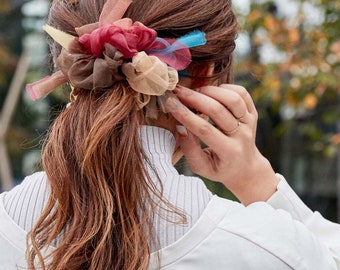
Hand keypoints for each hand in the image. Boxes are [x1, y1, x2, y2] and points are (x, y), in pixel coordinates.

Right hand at [167, 84, 278, 204]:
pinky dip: (226, 88)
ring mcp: (250, 123)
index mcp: (229, 152)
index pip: (205, 129)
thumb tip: (181, 127)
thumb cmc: (219, 168)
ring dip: (211, 91)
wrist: (245, 167)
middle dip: (194, 98)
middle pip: (218, 111)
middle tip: (178, 91)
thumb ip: (190, 149)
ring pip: (232, 99)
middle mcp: (242, 136)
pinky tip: (213, 93)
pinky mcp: (253, 113)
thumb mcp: (201, 167)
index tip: (170, 103)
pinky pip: (242, 93)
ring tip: (196, 92)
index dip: (185, 115)